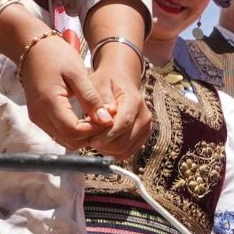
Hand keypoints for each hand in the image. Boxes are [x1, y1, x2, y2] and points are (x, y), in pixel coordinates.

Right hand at [15, 31, 107, 149]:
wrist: (32, 48)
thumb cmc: (55, 55)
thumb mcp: (78, 73)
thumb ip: (91, 98)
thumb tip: (106, 120)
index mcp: (49, 103)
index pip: (74, 132)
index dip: (94, 130)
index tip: (108, 119)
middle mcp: (40, 116)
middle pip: (69, 141)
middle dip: (90, 136)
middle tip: (105, 121)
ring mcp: (37, 118)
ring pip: (64, 140)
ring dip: (83, 136)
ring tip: (97, 119)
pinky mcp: (38, 117)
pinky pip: (59, 133)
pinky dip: (74, 131)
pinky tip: (86, 120)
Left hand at [82, 42, 149, 158]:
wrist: (122, 80)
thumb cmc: (107, 81)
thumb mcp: (99, 83)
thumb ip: (101, 99)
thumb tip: (106, 116)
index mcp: (135, 101)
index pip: (124, 123)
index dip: (107, 135)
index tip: (91, 141)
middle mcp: (144, 116)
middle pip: (125, 141)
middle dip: (105, 144)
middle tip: (88, 141)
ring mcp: (145, 128)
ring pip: (125, 149)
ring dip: (107, 149)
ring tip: (94, 140)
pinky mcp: (142, 137)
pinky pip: (126, 152)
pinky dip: (113, 152)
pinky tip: (103, 143)